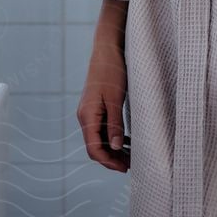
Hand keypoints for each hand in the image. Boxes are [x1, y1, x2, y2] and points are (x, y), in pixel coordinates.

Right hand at [77, 38, 129, 171]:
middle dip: (112, 158)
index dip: (108, 162)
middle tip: (131, 165)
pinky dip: (113, 137)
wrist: (107, 49)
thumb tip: (115, 148)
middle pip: (95, 146)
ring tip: (131, 156)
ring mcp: (89, 112)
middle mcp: (85, 116)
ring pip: (99, 138)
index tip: (124, 168)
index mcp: (87, 116)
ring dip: (113, 149)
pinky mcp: (96, 107)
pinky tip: (126, 141)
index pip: (94, 149)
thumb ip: (114, 124)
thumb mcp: (116, 99)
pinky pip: (102, 128)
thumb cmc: (112, 71)